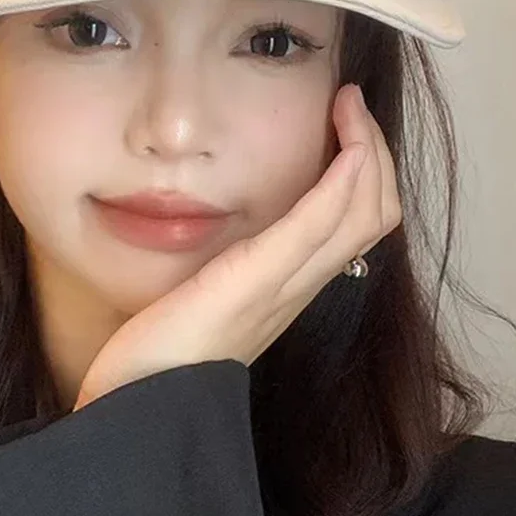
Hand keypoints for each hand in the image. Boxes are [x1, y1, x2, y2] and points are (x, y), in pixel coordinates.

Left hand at [74, 83, 401, 410]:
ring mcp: (283, 288)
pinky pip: (318, 228)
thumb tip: (231, 235)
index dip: (367, 170)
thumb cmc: (159, 358)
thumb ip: (229, 270)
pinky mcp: (255, 283)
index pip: (358, 224)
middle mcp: (298, 288)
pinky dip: (343, 182)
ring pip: (362, 216)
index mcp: (288, 289)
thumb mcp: (204, 300)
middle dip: (376, 150)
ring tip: (348, 105)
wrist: (138, 412)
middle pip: (375, 215)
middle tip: (352, 103)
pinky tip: (347, 148)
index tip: (346, 121)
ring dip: (367, 151)